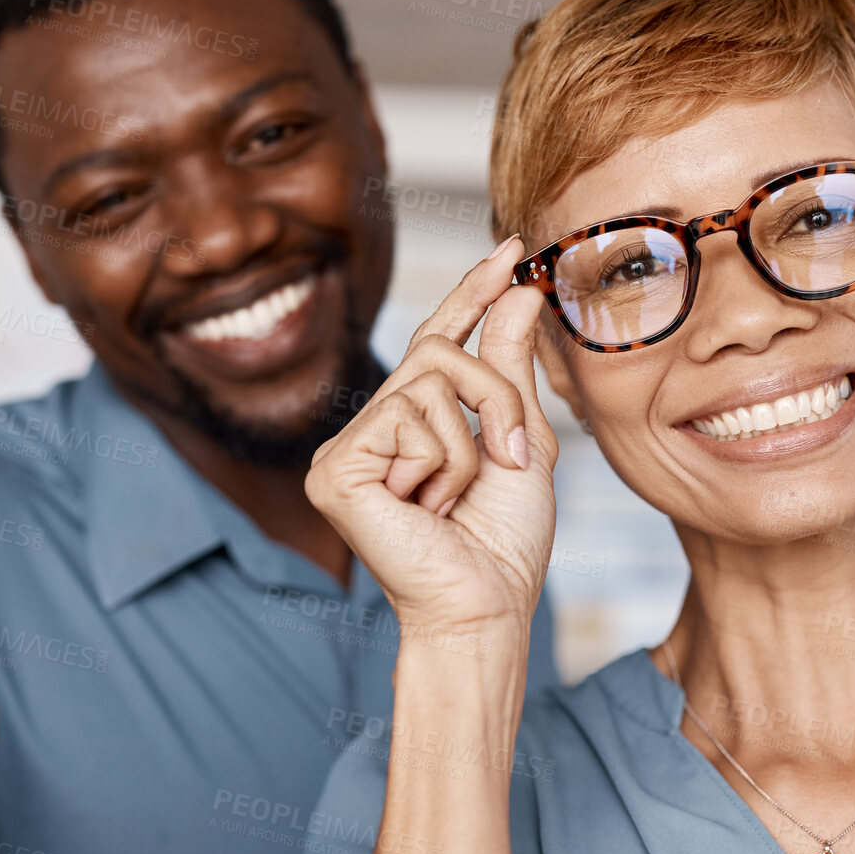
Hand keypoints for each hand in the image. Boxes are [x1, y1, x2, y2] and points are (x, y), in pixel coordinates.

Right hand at [305, 237, 558, 644]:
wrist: (486, 605)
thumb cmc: (503, 542)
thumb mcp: (521, 441)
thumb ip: (509, 368)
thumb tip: (517, 292)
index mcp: (409, 424)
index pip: (437, 340)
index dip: (472, 293)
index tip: (512, 248)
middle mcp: (368, 430)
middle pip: (439, 352)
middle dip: (496, 401)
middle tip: (511, 460)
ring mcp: (344, 450)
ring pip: (428, 385)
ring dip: (472, 444)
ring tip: (458, 499)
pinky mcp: (333, 472)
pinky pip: (408, 421)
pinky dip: (443, 464)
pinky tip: (427, 508)